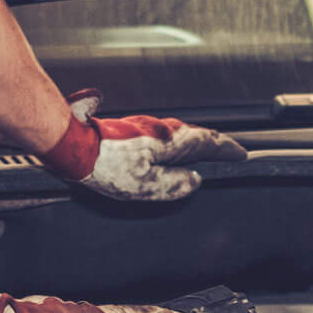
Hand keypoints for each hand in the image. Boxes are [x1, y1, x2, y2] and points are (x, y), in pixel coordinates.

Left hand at [38, 89, 247, 201]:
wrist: (71, 144)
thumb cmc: (105, 166)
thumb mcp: (144, 185)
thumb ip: (173, 184)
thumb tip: (194, 181)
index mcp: (168, 142)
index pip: (206, 142)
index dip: (226, 149)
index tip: (241, 154)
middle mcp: (159, 129)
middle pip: (194, 134)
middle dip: (213, 143)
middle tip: (227, 152)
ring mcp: (143, 127)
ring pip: (177, 133)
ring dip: (194, 141)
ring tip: (203, 152)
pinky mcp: (129, 130)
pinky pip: (162, 135)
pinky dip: (175, 142)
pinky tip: (167, 150)